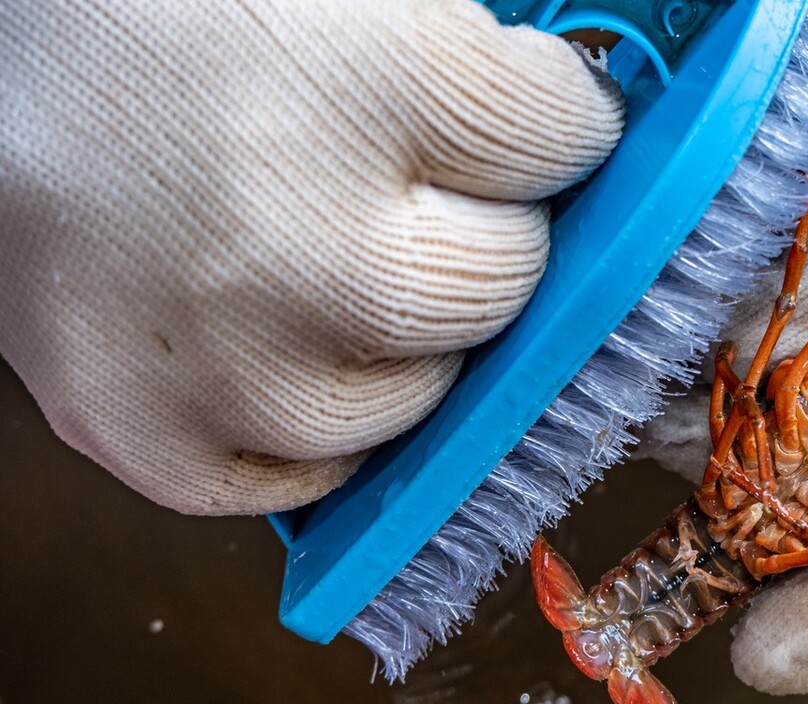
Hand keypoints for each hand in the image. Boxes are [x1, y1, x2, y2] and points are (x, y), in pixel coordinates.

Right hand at [0, 0, 622, 513]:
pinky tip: (280, 346)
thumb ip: (474, 51)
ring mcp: (219, 363)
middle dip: (489, 235)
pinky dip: (314, 422)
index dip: (560, 123)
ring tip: (329, 270)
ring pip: (415, 401)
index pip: (563, 137)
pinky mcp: (143, 434)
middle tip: (426, 198)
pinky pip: (303, 475)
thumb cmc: (166, 1)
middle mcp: (298, 245)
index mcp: (364, 78)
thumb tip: (586, 111)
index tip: (535, 117)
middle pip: (503, 285)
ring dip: (405, 342)